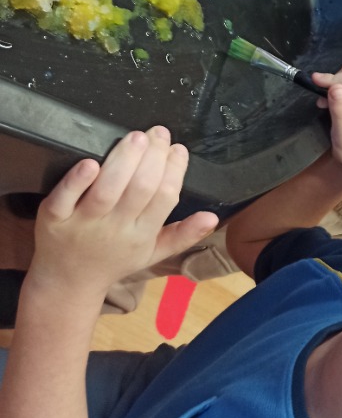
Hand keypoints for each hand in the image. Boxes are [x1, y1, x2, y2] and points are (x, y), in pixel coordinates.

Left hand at [31, 126, 217, 297]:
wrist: (67, 284)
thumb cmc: (113, 261)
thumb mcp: (153, 253)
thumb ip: (183, 235)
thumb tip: (213, 217)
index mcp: (141, 235)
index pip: (164, 198)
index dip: (174, 170)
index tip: (178, 149)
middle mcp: (115, 229)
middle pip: (140, 189)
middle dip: (152, 157)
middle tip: (158, 133)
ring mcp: (83, 224)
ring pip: (107, 189)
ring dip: (123, 160)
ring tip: (136, 137)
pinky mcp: (53, 219)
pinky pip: (65, 198)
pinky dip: (77, 180)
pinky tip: (90, 162)